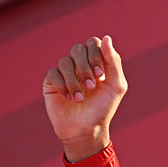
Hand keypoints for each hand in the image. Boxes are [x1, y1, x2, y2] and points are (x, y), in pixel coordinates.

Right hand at [42, 36, 127, 161]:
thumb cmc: (103, 108)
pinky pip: (53, 73)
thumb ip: (113, 62)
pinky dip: (62, 85)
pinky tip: (68, 98)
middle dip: (85, 68)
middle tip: (91, 87)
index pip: (93, 43)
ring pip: (64, 61)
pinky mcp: (51, 82)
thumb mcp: (116, 86)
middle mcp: (80, 65)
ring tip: (80, 98)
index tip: (100, 75)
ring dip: (74, 81)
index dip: (96, 54)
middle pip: (78, 49)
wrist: (86, 129)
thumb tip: (107, 37)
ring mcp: (65, 72)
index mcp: (97, 63)